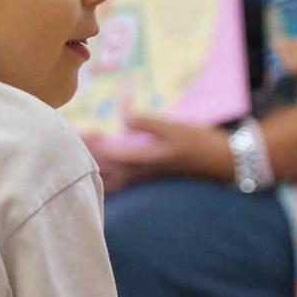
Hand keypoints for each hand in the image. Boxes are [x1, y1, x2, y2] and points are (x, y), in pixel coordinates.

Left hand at [85, 114, 232, 192]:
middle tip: (72, 139)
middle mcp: (141, 173)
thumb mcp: (176, 129)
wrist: (224, 162)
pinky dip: (110, 169)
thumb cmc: (201, 144)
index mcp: (143, 160)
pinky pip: (122, 178)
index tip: (75, 131)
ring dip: (97, 164)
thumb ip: (148, 123)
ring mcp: (146, 177)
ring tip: (84, 151)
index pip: (106, 154)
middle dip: (87, 155)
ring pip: (112, 176)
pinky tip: (107, 163)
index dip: (89, 143)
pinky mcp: (152, 176)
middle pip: (104, 169)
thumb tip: (124, 118)